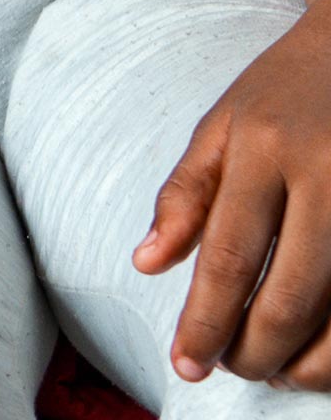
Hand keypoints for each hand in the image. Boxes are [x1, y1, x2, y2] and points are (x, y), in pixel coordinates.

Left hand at [135, 0, 330, 389]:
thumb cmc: (286, 90)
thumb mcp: (224, 123)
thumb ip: (186, 194)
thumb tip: (147, 265)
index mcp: (265, 147)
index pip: (227, 254)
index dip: (204, 319)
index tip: (185, 363)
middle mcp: (326, 176)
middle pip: (288, 295)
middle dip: (254, 351)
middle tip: (229, 370)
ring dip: (306, 363)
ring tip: (273, 370)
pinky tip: (320, 352)